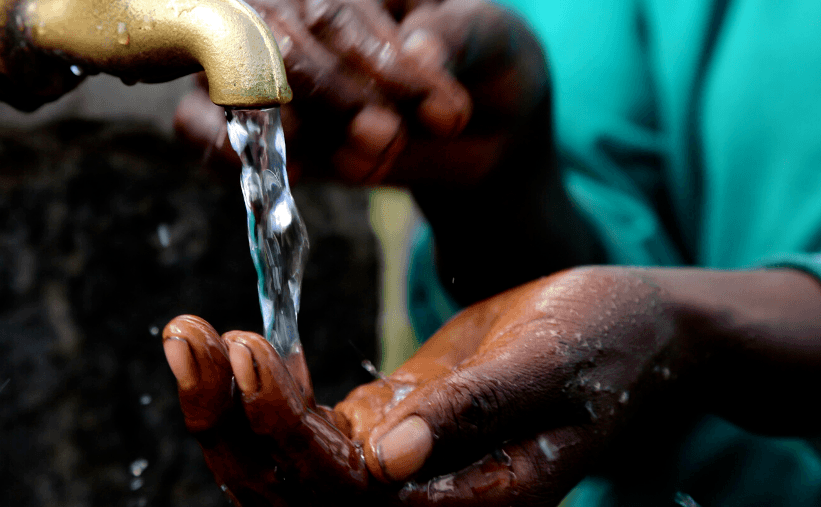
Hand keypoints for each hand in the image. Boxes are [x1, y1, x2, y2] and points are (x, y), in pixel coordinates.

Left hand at [164, 266, 820, 505]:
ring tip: (185, 333)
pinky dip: (262, 392)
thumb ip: (473, 414)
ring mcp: (399, 471)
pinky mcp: (387, 432)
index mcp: (471, 503)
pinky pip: (306, 431)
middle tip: (184, 336)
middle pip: (295, 495)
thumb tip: (390, 462)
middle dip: (228, 424)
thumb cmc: (609, 342)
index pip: (349, 499)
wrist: (636, 331)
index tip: (251, 353)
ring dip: (227, 407)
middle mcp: (425, 503)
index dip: (285, 436)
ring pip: (288, 467)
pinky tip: (239, 345)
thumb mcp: (550, 367)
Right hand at [174, 0, 550, 185]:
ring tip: (364, 160)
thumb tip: (413, 54)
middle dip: (340, 102)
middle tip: (392, 138)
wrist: (478, 130)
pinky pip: (196, 122)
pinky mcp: (245, 116)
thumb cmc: (483, 65)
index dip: (383, 66)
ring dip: (293, 134)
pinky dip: (226, 151)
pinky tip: (290, 173)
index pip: (340, 11)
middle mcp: (297, 3)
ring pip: (233, 82)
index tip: (445, 113)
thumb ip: (457, 38)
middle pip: (281, 45)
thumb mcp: (496, 41)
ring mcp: (261, 57)